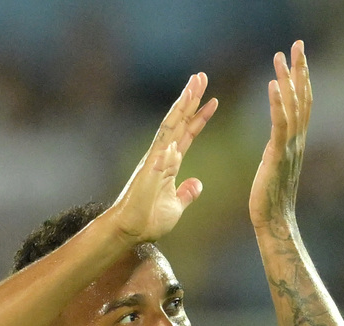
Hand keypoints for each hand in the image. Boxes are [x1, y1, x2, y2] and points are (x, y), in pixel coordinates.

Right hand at [110, 72, 217, 242]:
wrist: (130, 231)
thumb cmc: (149, 218)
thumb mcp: (176, 204)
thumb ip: (187, 192)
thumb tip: (197, 183)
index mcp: (169, 162)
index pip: (187, 134)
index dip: (200, 117)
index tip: (213, 100)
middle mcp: (160, 156)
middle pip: (178, 121)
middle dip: (190, 99)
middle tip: (201, 76)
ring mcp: (153, 162)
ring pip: (169, 128)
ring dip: (181, 107)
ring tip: (192, 87)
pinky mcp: (147, 174)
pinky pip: (161, 155)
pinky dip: (171, 141)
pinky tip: (181, 124)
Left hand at [250, 41, 311, 230]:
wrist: (274, 222)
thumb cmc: (271, 200)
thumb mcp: (275, 168)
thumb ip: (278, 151)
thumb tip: (276, 143)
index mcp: (296, 142)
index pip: (302, 103)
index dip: (302, 78)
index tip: (298, 56)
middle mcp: (298, 141)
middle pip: (303, 97)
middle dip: (300, 69)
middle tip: (297, 43)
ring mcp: (291, 147)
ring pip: (293, 107)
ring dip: (288, 79)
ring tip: (280, 56)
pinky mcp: (279, 155)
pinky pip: (280, 124)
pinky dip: (278, 103)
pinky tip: (273, 84)